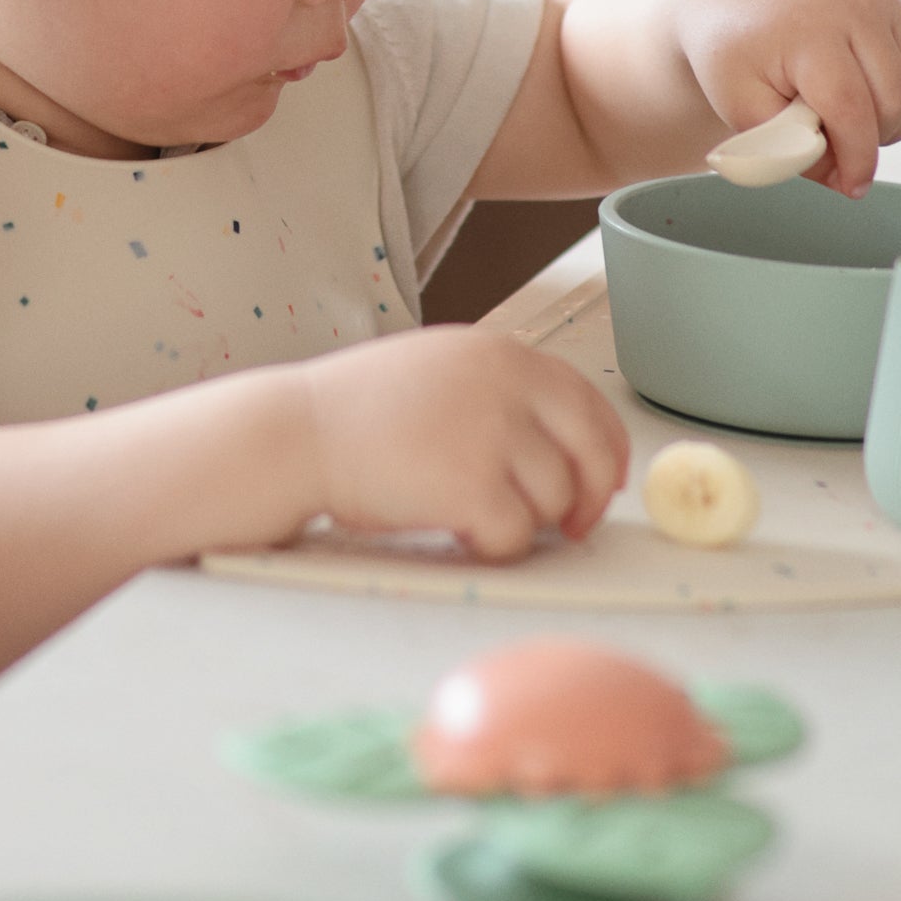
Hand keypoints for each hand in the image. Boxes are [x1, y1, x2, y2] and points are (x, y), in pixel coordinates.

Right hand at [291, 327, 627, 561]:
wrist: (294, 435)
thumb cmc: (354, 414)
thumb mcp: (440, 371)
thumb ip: (503, 393)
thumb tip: (566, 444)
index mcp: (501, 353)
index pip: (589, 400)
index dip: (605, 449)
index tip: (602, 481)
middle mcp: (506, 384)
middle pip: (591, 450)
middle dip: (589, 497)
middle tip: (571, 527)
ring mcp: (491, 434)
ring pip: (555, 499)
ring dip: (525, 521)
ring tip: (472, 515)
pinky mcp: (472, 486)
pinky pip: (516, 536)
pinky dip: (495, 547)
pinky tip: (458, 534)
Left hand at [675, 0, 900, 197]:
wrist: (738, 10)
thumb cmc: (734, 61)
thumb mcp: (741, 110)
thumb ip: (790, 149)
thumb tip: (847, 182)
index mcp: (810, 32)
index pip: (850, 106)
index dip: (857, 157)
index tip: (852, 188)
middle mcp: (856, 9)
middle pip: (893, 101)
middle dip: (871, 142)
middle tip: (833, 145)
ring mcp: (885, 5)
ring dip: (899, 124)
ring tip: (854, 125)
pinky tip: (888, 106)